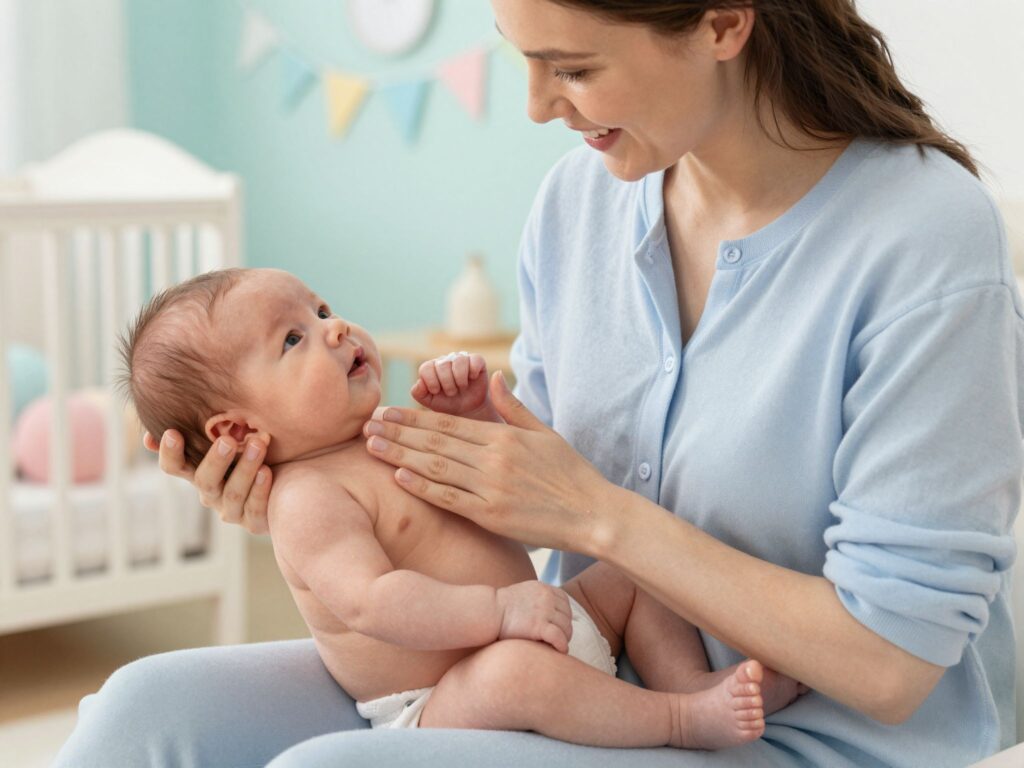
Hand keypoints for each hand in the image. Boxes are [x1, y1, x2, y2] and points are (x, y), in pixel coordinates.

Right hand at [143, 430, 271, 534]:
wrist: (291, 477)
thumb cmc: (253, 450)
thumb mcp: (232, 436)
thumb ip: (204, 429)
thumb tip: (153, 431)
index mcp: (198, 472)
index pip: (175, 466)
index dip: (170, 453)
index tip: (172, 432)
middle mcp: (211, 494)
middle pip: (205, 480)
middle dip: (216, 460)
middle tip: (227, 440)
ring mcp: (232, 510)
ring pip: (234, 493)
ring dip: (245, 468)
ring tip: (258, 444)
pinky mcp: (255, 522)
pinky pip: (255, 508)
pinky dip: (260, 489)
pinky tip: (267, 471)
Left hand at [363, 371, 617, 553]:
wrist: (593, 513)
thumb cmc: (570, 473)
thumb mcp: (544, 431)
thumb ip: (512, 407)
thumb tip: (492, 377)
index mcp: (503, 435)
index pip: (448, 423)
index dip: (414, 417)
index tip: (388, 411)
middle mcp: (493, 458)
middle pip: (434, 441)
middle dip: (398, 432)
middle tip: (368, 425)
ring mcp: (490, 487)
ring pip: (435, 467)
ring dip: (400, 455)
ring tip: (373, 447)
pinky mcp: (491, 514)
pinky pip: (449, 498)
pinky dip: (422, 487)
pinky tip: (399, 477)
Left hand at [411, 352, 495, 419]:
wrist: (468, 409)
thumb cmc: (447, 404)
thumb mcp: (430, 402)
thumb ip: (419, 393)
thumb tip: (419, 382)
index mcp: (431, 368)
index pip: (426, 367)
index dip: (431, 381)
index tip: (436, 391)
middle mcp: (445, 360)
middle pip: (442, 365)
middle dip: (447, 383)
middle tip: (451, 393)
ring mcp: (461, 359)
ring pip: (459, 360)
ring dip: (460, 378)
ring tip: (462, 387)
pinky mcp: (477, 361)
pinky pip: (475, 359)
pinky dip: (473, 371)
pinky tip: (472, 378)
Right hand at [496, 581, 572, 652]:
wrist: (489, 611)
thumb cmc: (502, 607)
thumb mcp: (524, 592)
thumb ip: (537, 597)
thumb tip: (547, 610)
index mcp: (543, 588)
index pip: (564, 601)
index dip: (564, 614)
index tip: (559, 624)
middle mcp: (547, 597)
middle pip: (567, 615)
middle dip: (565, 627)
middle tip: (560, 638)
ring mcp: (544, 611)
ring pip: (566, 627)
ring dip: (564, 638)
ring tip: (558, 645)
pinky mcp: (539, 626)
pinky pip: (559, 637)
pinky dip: (562, 645)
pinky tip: (560, 650)